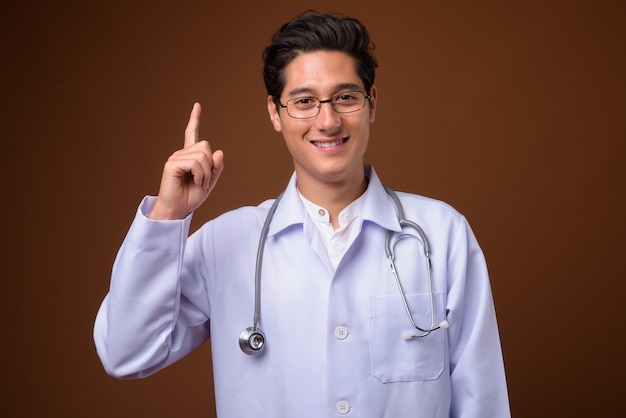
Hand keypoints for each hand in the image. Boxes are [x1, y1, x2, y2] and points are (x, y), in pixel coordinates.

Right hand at [149, 103, 223, 219]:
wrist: (178, 210)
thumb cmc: (190, 197)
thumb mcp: (210, 183)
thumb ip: (216, 168)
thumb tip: (219, 152)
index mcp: (190, 157)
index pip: (192, 134)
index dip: (194, 120)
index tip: (197, 106)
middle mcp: (181, 155)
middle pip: (206, 147)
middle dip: (210, 166)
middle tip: (204, 180)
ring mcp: (175, 158)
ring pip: (202, 155)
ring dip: (206, 173)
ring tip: (199, 183)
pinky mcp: (172, 165)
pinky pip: (195, 163)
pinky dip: (201, 175)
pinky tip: (196, 182)